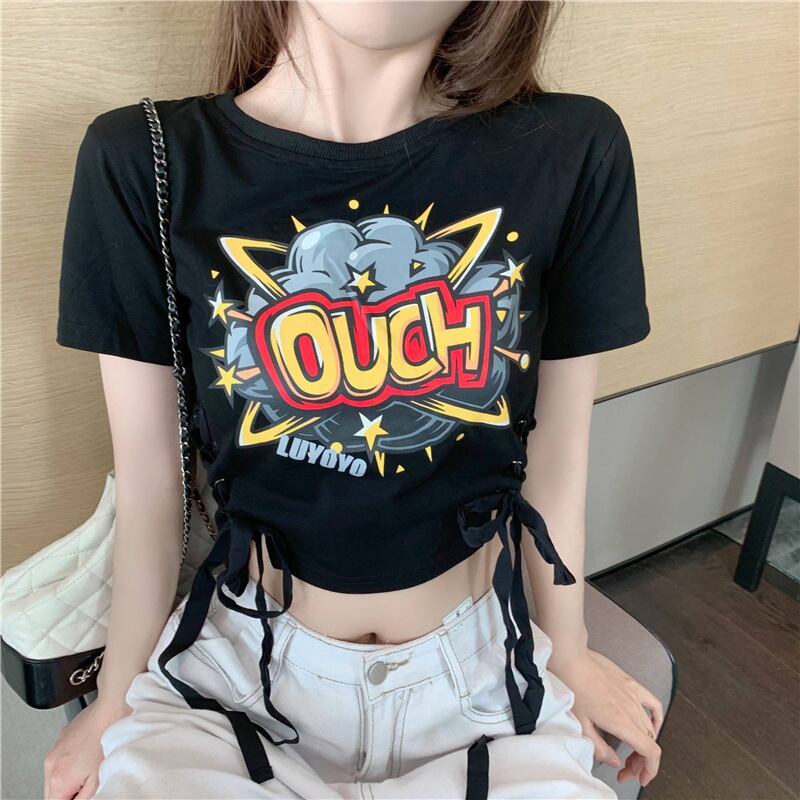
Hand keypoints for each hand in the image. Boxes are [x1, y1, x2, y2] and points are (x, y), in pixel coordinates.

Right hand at [43, 695, 131, 799]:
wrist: (113, 707)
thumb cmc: (110, 739)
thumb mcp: (99, 779)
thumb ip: (84, 798)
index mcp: (59, 779)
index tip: (81, 795)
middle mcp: (50, 764)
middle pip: (51, 794)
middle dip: (67, 794)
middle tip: (86, 784)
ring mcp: (53, 750)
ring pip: (53, 778)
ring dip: (67, 779)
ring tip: (88, 768)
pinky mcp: (60, 738)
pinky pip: (59, 760)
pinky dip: (69, 764)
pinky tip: (87, 755)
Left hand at [547, 646, 662, 786]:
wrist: (570, 657)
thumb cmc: (571, 686)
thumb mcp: (580, 724)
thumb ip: (599, 748)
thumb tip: (615, 761)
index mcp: (620, 722)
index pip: (650, 751)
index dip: (650, 770)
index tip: (639, 778)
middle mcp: (631, 709)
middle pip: (650, 742)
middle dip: (641, 761)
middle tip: (626, 768)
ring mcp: (633, 695)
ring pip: (651, 726)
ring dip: (646, 743)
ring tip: (633, 751)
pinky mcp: (630, 683)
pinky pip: (653, 703)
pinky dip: (656, 717)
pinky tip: (650, 724)